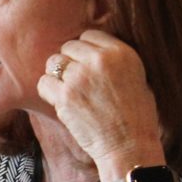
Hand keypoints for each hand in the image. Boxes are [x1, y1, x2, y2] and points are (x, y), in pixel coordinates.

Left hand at [35, 29, 164, 179]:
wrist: (130, 147)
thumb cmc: (136, 117)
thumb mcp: (138, 78)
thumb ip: (115, 60)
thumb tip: (92, 48)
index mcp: (122, 53)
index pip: (89, 34)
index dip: (85, 50)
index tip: (88, 65)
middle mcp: (100, 60)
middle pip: (69, 46)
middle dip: (71, 62)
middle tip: (79, 82)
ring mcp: (80, 77)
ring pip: (53, 62)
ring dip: (58, 75)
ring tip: (70, 91)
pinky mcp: (64, 96)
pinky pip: (43, 82)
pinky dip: (48, 91)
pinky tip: (61, 101)